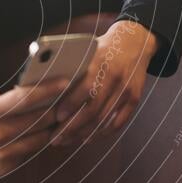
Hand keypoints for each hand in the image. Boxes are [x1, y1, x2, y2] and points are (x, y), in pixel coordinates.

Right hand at [0, 76, 68, 182]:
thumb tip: (6, 93)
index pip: (25, 98)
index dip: (48, 88)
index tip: (64, 81)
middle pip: (41, 117)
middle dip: (57, 106)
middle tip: (67, 97)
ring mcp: (5, 153)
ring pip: (42, 136)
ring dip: (52, 125)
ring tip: (59, 114)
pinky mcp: (7, 167)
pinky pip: (32, 151)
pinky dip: (39, 140)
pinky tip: (42, 131)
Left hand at [50, 20, 159, 147]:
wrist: (135, 41)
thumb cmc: (102, 47)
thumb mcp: (87, 50)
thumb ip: (72, 67)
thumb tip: (46, 87)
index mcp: (101, 62)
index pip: (86, 88)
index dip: (71, 105)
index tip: (57, 117)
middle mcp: (116, 78)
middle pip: (94, 110)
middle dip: (73, 127)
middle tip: (56, 138)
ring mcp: (127, 90)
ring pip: (104, 120)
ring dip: (84, 134)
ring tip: (67, 141)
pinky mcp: (135, 99)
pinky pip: (118, 123)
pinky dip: (102, 134)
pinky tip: (87, 138)